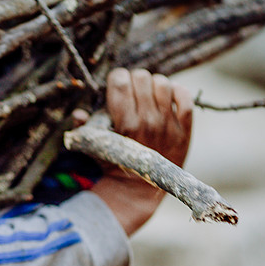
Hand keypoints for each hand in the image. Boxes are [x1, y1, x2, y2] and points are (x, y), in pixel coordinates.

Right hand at [88, 68, 192, 235]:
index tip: (115, 85)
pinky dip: (177, 91)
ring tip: (147, 95)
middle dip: (132, 80)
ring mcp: (169, 125)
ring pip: (163, 83)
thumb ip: (84, 128)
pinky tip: (167, 97)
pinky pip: (186, 97)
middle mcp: (149, 121)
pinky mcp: (185, 129)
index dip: (116, 78)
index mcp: (125, 123)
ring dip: (153, 85)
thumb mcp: (95, 147)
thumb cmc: (113, 163)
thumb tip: (78, 113)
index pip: (120, 81)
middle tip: (131, 91)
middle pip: (141, 77)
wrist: (139, 188)